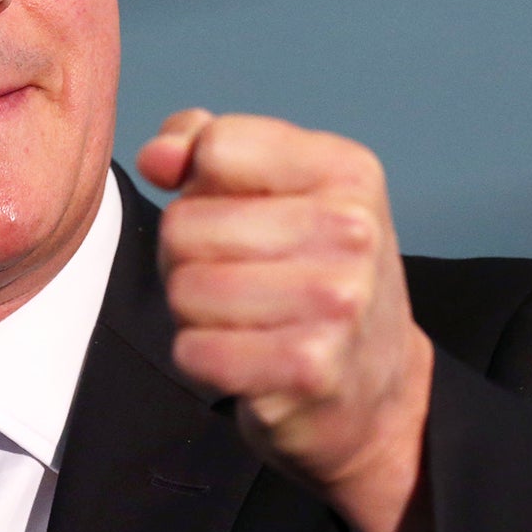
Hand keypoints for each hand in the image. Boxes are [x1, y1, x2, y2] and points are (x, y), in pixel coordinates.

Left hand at [137, 110, 434, 531]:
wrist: (374, 387)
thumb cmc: (312, 274)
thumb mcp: (276, 187)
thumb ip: (203, 144)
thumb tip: (158, 158)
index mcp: (346, 170)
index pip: (215, 146)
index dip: (201, 183)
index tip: (237, 211)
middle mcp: (351, 230)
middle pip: (185, 223)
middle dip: (188, 255)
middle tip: (237, 276)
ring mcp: (336, 302)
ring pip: (185, 288)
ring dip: (193, 311)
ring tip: (243, 316)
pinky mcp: (309, 368)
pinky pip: (195, 350)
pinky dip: (202, 358)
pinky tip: (244, 356)